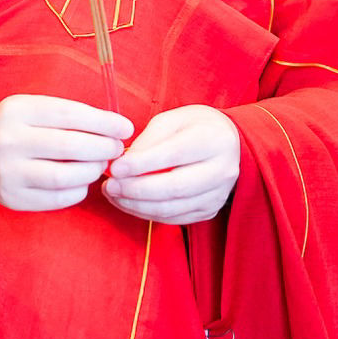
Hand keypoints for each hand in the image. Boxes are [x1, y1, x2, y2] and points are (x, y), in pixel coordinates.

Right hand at [0, 94, 133, 212]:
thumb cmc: (14, 130)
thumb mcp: (30, 109)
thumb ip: (66, 115)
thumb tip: (114, 127)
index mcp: (16, 111)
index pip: (70, 114)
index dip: (104, 122)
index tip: (126, 128)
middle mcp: (9, 141)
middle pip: (71, 146)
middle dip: (104, 147)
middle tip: (117, 149)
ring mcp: (9, 172)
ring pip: (66, 176)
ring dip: (93, 170)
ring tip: (100, 164)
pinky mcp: (13, 199)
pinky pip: (58, 198)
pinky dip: (79, 189)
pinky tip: (82, 181)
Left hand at [102, 105, 239, 224]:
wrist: (227, 143)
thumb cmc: (194, 127)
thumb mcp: (172, 120)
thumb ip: (149, 140)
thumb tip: (124, 163)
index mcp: (214, 140)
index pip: (174, 155)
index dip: (141, 164)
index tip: (115, 167)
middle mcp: (221, 170)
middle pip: (174, 187)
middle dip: (136, 189)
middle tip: (110, 185)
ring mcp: (217, 194)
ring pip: (172, 208)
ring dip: (136, 205)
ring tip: (113, 194)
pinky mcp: (209, 211)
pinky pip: (174, 219)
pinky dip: (146, 213)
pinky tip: (129, 203)